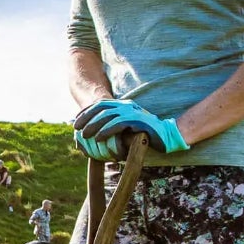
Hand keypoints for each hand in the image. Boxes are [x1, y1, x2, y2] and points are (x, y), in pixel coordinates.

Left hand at [72, 98, 186, 155]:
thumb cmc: (145, 134)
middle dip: (87, 118)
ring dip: (94, 125)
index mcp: (123, 104)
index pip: (101, 104)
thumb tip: (96, 131)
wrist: (167, 135)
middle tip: (76, 128)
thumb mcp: (127, 127)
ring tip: (84, 135)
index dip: (87, 112)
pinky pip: (118, 125)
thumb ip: (114, 125)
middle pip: (101, 108)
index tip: (76, 121)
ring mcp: (132, 112)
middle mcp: (127, 105)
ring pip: (107, 116)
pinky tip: (98, 138)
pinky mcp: (137, 121)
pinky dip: (106, 131)